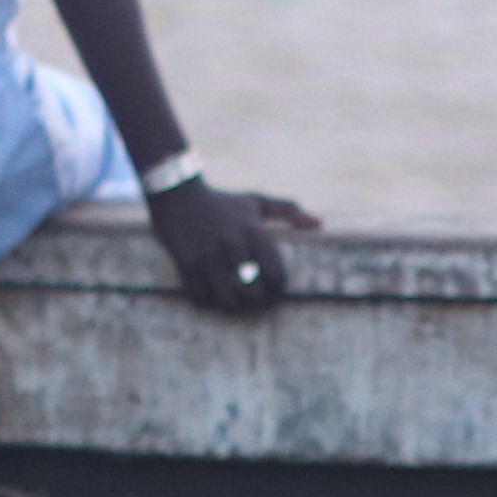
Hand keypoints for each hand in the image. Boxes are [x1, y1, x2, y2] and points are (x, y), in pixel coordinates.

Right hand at [147, 181, 313, 314]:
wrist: (176, 193)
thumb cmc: (222, 201)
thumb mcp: (255, 201)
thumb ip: (288, 211)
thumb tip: (319, 224)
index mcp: (253, 232)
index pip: (277, 276)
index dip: (277, 287)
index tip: (271, 286)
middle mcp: (233, 245)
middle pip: (254, 294)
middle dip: (254, 299)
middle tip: (251, 296)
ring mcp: (208, 256)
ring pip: (228, 300)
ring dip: (231, 303)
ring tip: (231, 298)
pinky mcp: (186, 263)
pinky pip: (201, 297)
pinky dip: (206, 299)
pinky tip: (208, 291)